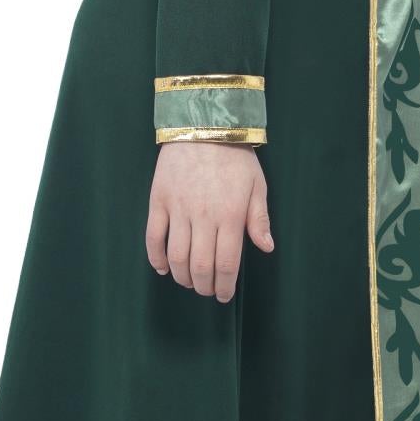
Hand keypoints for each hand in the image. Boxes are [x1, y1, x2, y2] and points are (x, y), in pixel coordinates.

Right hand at [146, 141, 274, 300]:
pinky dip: (156, 258)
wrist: (203, 125)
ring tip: (188, 282)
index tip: (223, 295)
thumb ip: (259, 219)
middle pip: (200, 266)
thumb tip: (265, 248)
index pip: (226, 264)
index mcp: (231, 216)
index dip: (224, 286)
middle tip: (206, 291)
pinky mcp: (159, 201)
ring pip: (177, 256)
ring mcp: (178, 210)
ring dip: (182, 276)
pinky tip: (163, 269)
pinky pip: (153, 237)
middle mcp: (204, 217)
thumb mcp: (257, 185)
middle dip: (203, 286)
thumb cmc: (235, 156)